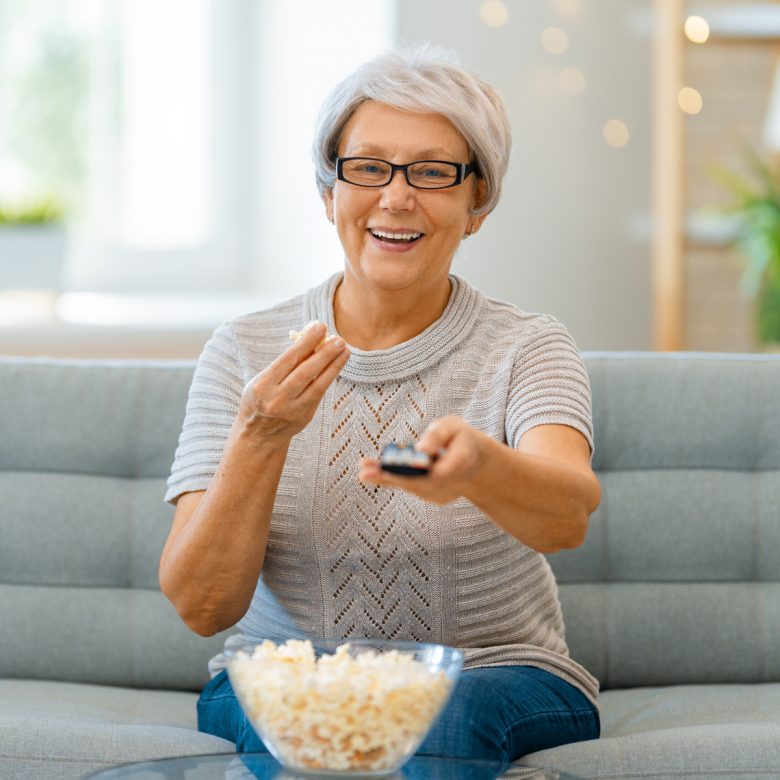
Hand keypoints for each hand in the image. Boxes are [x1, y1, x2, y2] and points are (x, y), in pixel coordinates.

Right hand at [238, 321, 349, 444]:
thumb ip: (283, 364)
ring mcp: (292, 409)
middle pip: (305, 372)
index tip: (319, 326)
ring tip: (345, 349)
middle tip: (338, 338)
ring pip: (317, 383)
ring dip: (333, 364)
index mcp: (262, 385)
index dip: (306, 342)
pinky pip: (320, 393)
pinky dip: (330, 376)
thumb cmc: (260, 399)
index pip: (288, 359)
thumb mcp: (262, 380)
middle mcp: (277, 398)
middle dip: (324, 353)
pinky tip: (338, 363)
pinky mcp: (305, 416)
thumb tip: (309, 338)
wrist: (258, 435)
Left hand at [358, 416, 487, 504]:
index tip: (390, 468)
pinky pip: (411, 488)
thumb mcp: (453, 426)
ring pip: (412, 488)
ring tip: (364, 469)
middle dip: (391, 477)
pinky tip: (372, 473)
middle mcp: (454, 484)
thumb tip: (420, 449)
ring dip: (386, 479)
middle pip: (419, 484)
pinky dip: (392, 480)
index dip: (412, 473)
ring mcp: (444, 494)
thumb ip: (437, 435)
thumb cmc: (461, 438)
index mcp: (462, 463)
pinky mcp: (434, 496)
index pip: (436, 473)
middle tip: (365, 472)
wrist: (476, 460)